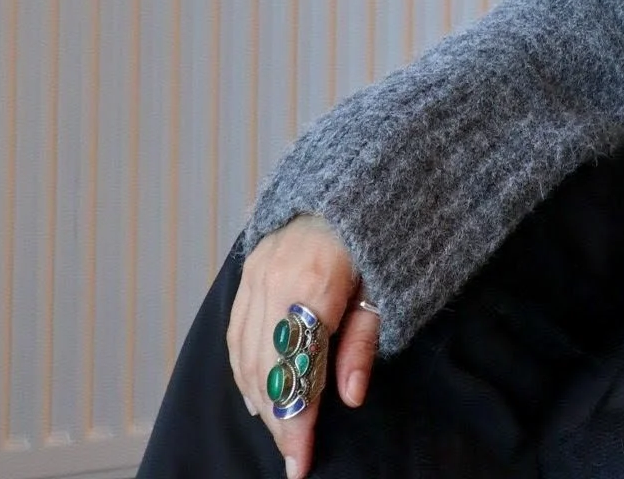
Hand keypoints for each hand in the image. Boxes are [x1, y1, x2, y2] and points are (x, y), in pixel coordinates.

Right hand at [226, 214, 380, 477]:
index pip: (298, 369)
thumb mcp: (386, 282)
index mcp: (313, 282)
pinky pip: (236, 330)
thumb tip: (350, 398)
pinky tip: (256, 395)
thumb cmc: (379, 228)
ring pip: (246, 353)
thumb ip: (364, 340)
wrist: (355, 174)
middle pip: (267, 367)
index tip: (301, 463)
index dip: (299, 421)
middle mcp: (275, 278)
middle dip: (280, 419)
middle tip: (293, 457)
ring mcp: (257, 271)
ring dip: (261, 399)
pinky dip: (243, 368)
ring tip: (280, 433)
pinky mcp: (250, 267)